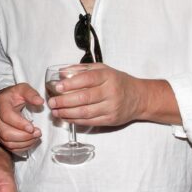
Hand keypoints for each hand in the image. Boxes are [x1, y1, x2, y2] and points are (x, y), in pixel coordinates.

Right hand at [0, 84, 43, 152]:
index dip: (19, 124)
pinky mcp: (0, 137)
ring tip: (36, 137)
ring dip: (24, 142)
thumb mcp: (22, 89)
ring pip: (7, 142)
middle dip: (24, 136)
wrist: (2, 101)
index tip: (32, 127)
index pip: (7, 116)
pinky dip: (22, 147)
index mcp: (0, 104)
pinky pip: (10, 147)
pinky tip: (31, 141)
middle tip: (37, 133)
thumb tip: (40, 101)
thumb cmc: (13, 96)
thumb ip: (31, 94)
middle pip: (6, 132)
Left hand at [48, 64, 170, 126]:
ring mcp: (111, 107)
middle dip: (64, 101)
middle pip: (84, 98)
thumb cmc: (118, 81)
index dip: (71, 83)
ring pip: (85, 112)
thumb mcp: (103, 69)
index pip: (87, 79)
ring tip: (55, 111)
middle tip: (52, 102)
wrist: (139, 97)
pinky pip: (90, 121)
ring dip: (67, 113)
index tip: (57, 86)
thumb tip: (61, 73)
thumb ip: (82, 69)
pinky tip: (66, 117)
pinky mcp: (111, 120)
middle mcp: (110, 92)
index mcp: (108, 76)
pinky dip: (75, 120)